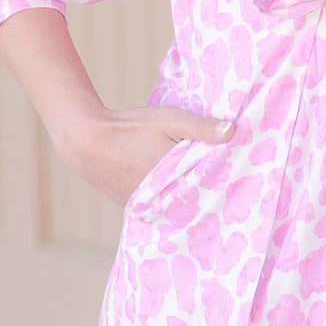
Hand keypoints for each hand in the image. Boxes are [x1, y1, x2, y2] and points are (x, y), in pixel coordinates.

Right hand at [63, 105, 235, 207]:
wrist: (86, 141)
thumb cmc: (130, 128)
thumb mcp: (169, 120)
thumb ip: (200, 127)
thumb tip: (232, 131)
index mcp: (174, 180)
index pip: (206, 189)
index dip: (222, 185)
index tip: (238, 184)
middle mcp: (160, 198)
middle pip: (191, 200)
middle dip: (206, 194)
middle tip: (228, 192)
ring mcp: (145, 205)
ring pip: (174, 205)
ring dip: (187, 199)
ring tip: (206, 193)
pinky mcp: (133, 205)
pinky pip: (158, 206)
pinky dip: (168, 200)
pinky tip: (177, 192)